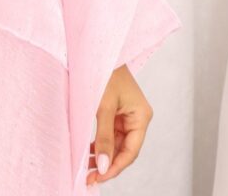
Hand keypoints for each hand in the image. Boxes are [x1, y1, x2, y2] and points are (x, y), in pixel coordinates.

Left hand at [86, 64, 153, 186]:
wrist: (97, 49)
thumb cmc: (103, 72)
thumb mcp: (103, 107)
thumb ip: (104, 138)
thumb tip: (104, 166)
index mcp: (142, 116)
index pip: (131, 151)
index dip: (115, 167)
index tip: (99, 178)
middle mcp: (138, 117)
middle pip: (125, 149)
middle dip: (108, 164)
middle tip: (89, 177)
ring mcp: (127, 115)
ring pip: (117, 143)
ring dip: (103, 155)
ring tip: (86, 168)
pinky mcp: (117, 111)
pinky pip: (111, 133)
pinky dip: (100, 143)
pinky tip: (89, 152)